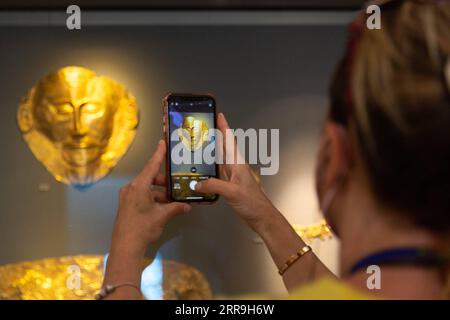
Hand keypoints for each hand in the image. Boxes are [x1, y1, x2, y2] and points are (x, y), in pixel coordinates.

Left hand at [111, 140, 190, 255]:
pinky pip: (142, 196)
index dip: (159, 154)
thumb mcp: (162, 216)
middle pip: (150, 178)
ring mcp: (127, 197)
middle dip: (164, 182)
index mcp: (139, 186)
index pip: (151, 166)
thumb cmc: (143, 227)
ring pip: (147, 189)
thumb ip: (175, 208)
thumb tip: (187, 206)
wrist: (126, 246)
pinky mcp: (127, 205)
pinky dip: (153, 199)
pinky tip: (164, 207)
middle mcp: (131, 188)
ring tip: (173, 200)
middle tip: (177, 184)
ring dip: (160, 193)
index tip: (163, 142)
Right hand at [195, 113, 278, 233]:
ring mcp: (232, 177)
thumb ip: (214, 186)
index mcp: (237, 164)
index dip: (224, 127)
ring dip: (210, 151)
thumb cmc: (252, 203)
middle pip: (223, 147)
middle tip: (202, 128)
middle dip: (214, 136)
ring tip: (197, 144)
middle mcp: (234, 167)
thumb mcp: (232, 192)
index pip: (230, 141)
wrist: (261, 218)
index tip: (218, 115)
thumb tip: (196, 183)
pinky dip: (208, 169)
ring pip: (219, 159)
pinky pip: (216, 173)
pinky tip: (200, 169)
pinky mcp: (229, 186)